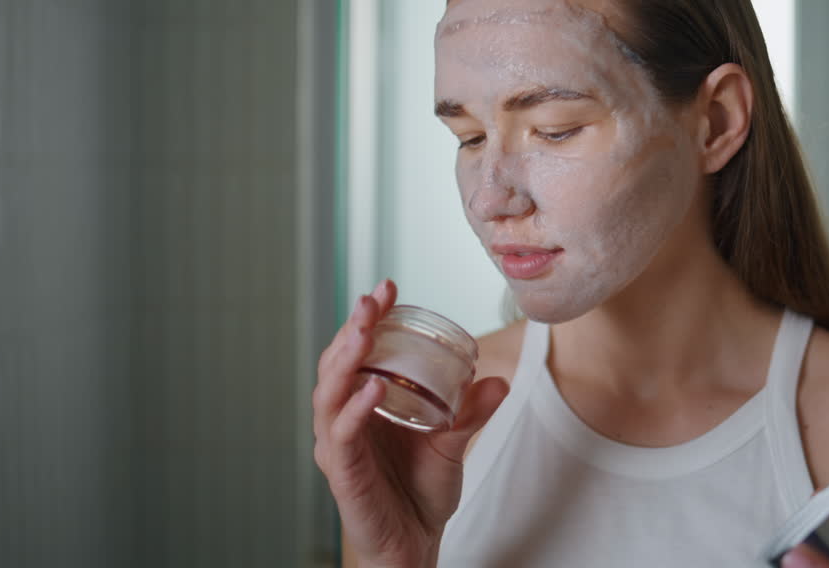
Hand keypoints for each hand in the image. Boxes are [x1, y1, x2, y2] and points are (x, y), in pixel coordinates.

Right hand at [312, 280, 509, 567]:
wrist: (414, 545)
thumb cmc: (420, 490)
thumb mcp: (452, 443)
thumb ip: (472, 412)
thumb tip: (499, 380)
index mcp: (363, 405)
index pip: (357, 352)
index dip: (367, 319)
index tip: (387, 287)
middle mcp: (343, 421)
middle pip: (337, 365)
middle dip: (352, 328)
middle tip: (370, 300)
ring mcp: (339, 447)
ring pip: (329, 395)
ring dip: (345, 360)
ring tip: (363, 332)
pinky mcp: (343, 475)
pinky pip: (344, 437)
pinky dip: (354, 411)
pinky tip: (371, 391)